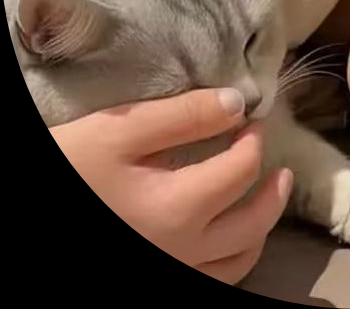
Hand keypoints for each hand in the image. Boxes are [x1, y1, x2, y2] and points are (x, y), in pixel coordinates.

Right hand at [49, 88, 292, 283]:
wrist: (35, 200)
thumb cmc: (68, 166)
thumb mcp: (119, 129)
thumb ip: (183, 116)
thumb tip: (238, 104)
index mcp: (178, 208)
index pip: (241, 169)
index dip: (254, 140)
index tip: (252, 120)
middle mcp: (183, 251)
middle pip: (253, 223)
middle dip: (273, 190)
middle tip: (279, 166)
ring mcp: (172, 273)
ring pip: (237, 262)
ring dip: (259, 230)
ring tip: (264, 202)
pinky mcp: (161, 279)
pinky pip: (212, 281)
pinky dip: (231, 259)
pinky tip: (226, 240)